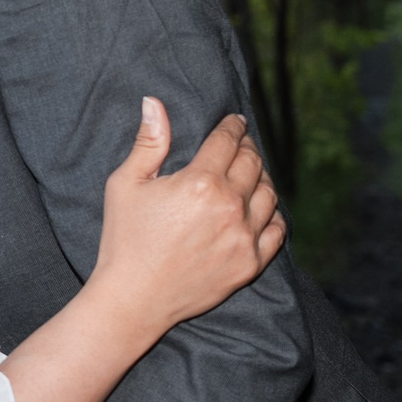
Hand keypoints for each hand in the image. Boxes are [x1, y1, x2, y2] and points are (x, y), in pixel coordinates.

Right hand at [90, 100, 285, 338]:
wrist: (133, 299)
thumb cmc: (124, 239)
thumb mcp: (126, 184)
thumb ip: (148, 142)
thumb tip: (154, 102)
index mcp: (201, 182)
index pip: (228, 140)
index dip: (233, 126)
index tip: (236, 121)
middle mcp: (230, 206)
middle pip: (253, 163)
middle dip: (248, 147)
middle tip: (242, 144)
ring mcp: (243, 237)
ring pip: (270, 194)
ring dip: (262, 177)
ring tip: (252, 174)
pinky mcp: (249, 264)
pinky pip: (277, 231)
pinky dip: (274, 215)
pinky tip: (263, 209)